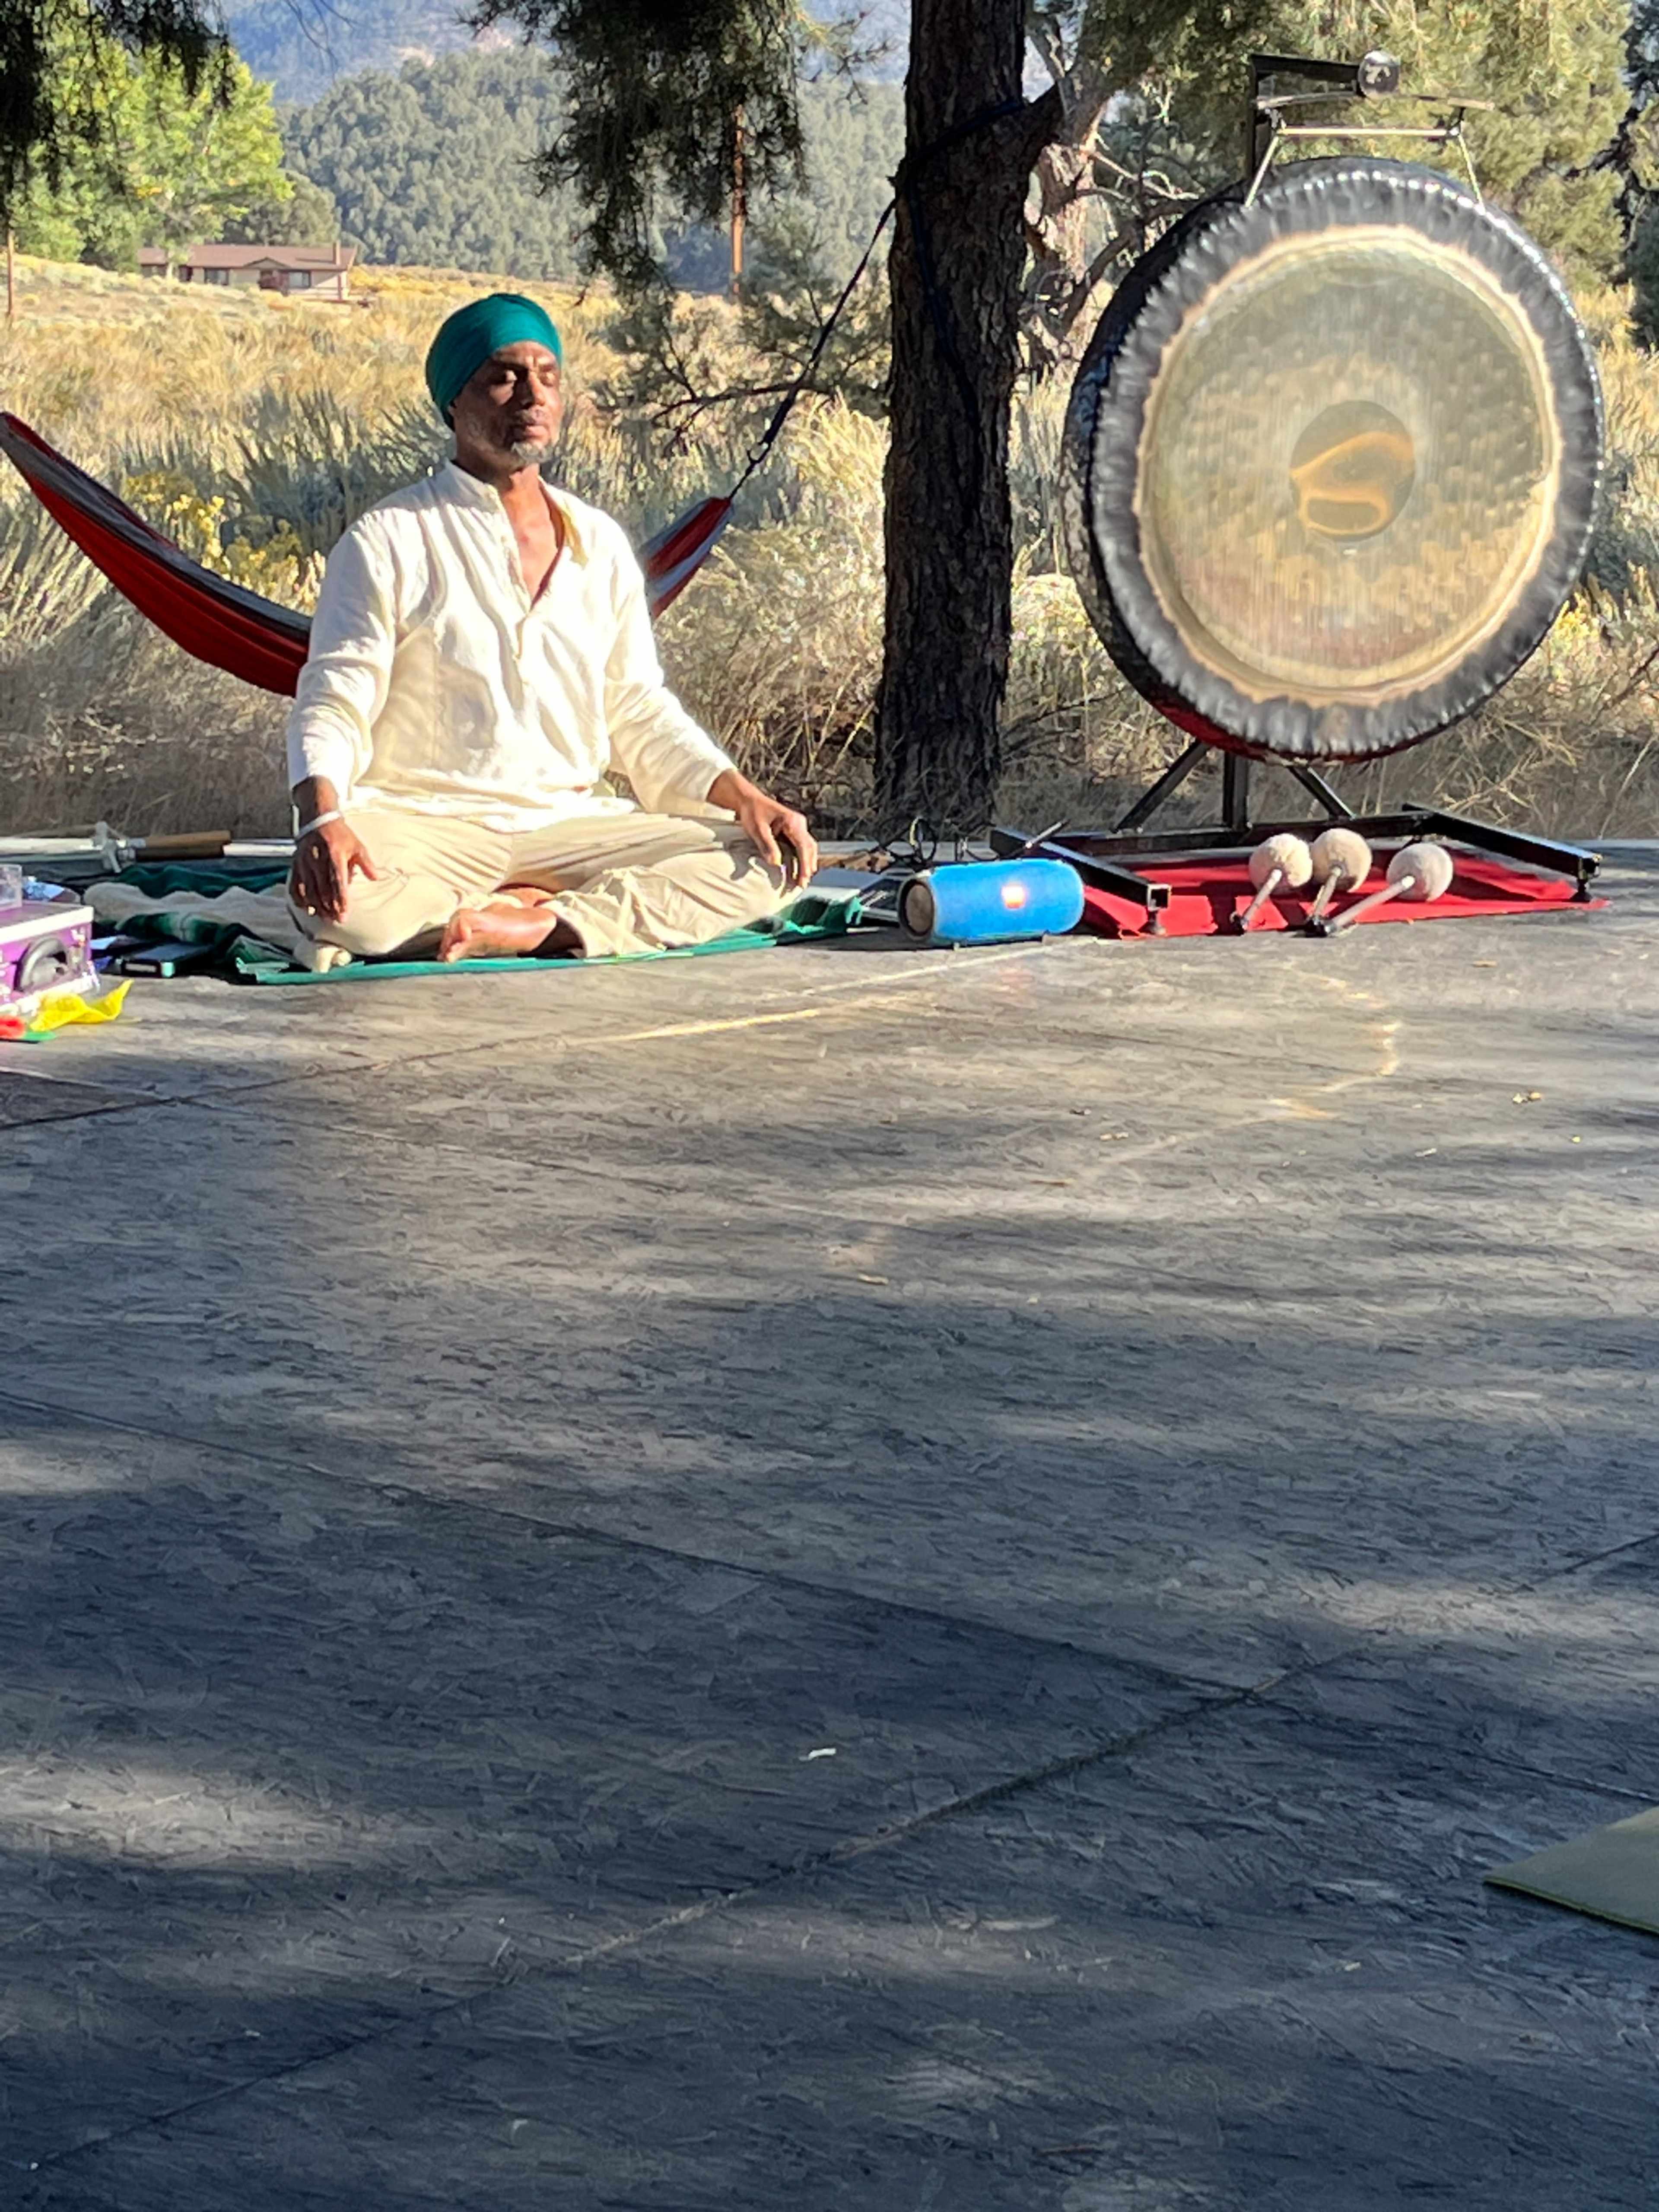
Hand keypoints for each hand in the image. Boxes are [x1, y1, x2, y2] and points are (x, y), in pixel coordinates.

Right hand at [290, 815, 379, 921]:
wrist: (318, 820)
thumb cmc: (341, 835)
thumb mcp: (357, 846)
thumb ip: (367, 863)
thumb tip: (377, 878)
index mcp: (335, 855)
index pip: (338, 882)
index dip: (341, 900)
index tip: (344, 914)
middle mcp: (317, 860)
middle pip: (323, 890)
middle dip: (330, 907)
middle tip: (336, 920)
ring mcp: (304, 863)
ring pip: (309, 890)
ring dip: (317, 906)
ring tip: (325, 918)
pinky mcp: (295, 865)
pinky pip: (295, 885)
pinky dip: (300, 899)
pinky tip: (307, 908)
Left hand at [708, 770, 818, 889]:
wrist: (749, 800)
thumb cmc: (752, 813)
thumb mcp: (757, 829)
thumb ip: (767, 845)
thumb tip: (776, 864)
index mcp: (792, 821)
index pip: (803, 846)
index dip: (804, 864)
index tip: (803, 878)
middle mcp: (799, 822)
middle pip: (810, 847)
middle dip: (808, 866)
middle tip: (802, 884)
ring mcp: (798, 825)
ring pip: (809, 846)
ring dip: (808, 862)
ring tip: (803, 879)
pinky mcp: (795, 828)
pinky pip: (803, 844)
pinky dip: (804, 856)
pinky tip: (800, 867)